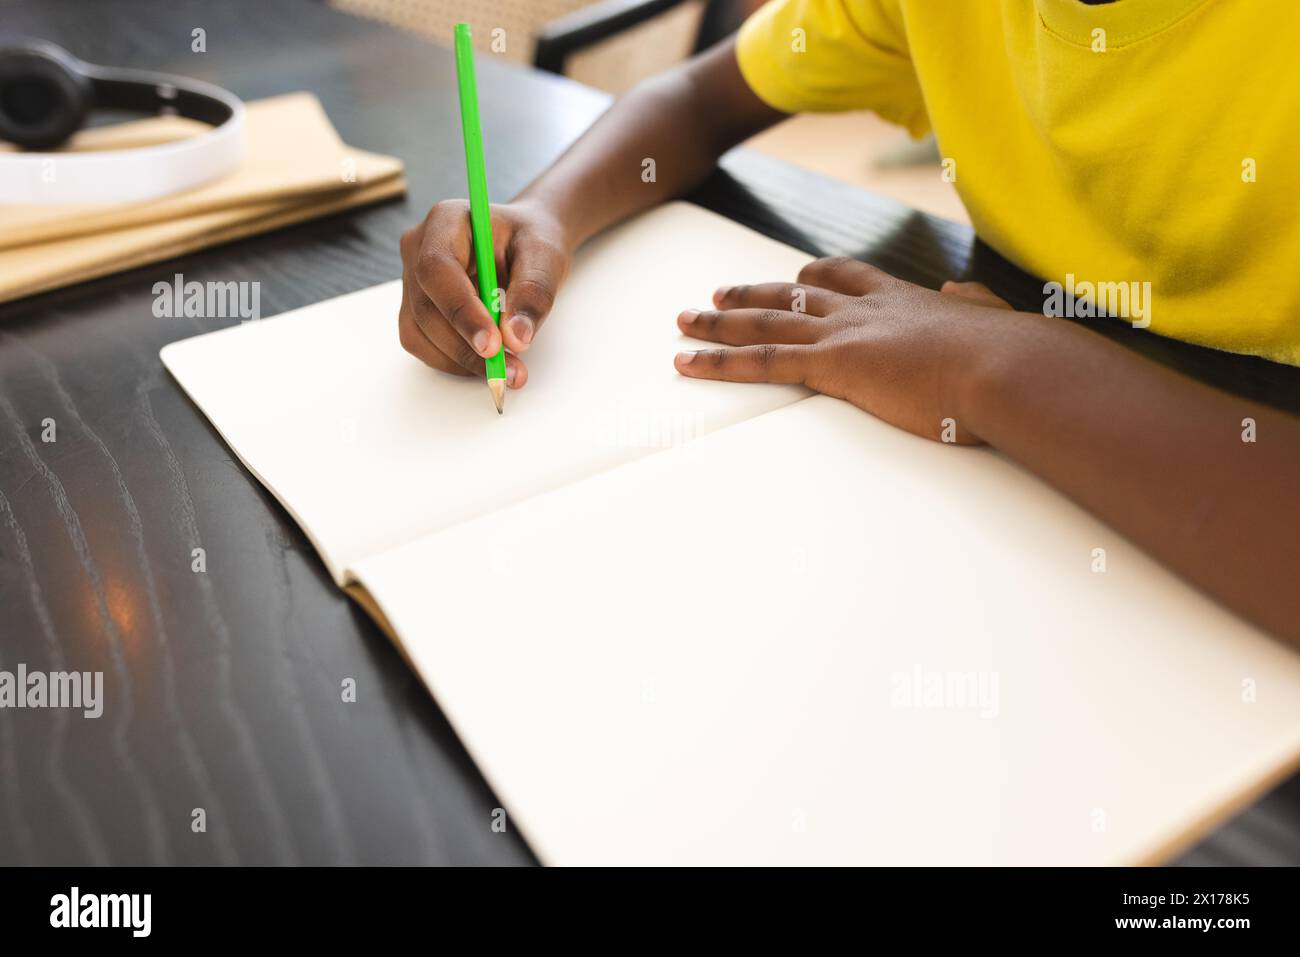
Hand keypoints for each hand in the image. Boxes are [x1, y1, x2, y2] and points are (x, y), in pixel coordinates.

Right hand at [398, 199, 571, 388]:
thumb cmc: (531, 241)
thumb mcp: (546, 256)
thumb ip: (533, 293)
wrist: (524, 244)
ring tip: (506, 370)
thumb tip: (516, 337)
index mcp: (446, 220)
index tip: (493, 346)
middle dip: (467, 347)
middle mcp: (419, 247)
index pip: (438, 268)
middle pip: (426, 307)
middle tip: (509, 371)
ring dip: (461, 360)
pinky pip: (423, 344)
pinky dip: (455, 362)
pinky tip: (487, 363)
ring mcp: (411, 279)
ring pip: (419, 332)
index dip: (461, 311)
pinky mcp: (415, 308)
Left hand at [674, 257, 1023, 444]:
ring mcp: (844, 333)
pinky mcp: (833, 365)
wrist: (1011, 367)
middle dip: (749, 295)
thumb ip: (972, 305)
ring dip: (718, 325)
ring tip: (683, 323)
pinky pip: (761, 362)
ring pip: (763, 323)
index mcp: (903, 299)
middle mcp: (864, 309)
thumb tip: (962, 291)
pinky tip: (686, 363)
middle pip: (790, 295)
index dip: (814, 278)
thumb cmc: (1013, 357)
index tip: (794, 276)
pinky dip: (718, 363)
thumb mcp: (991, 322)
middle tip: (716, 295)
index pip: (846, 278)